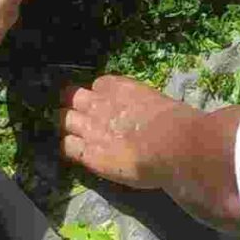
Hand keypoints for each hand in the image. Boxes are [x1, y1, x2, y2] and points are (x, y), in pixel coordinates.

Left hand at [62, 75, 195, 190]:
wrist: (171, 144)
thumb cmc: (174, 122)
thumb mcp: (154, 101)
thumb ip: (139, 104)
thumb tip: (142, 114)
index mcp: (117, 86)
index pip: (98, 85)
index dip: (100, 96)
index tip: (105, 105)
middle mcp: (98, 103)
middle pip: (73, 97)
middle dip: (76, 106)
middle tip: (83, 119)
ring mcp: (90, 128)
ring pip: (65, 119)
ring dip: (70, 126)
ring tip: (77, 136)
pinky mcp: (89, 153)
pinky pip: (68, 147)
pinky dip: (72, 148)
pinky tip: (81, 154)